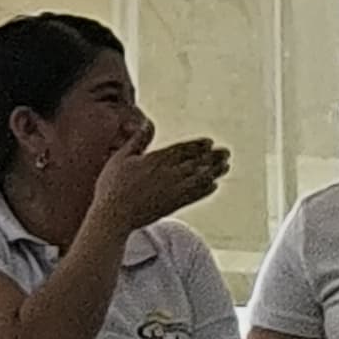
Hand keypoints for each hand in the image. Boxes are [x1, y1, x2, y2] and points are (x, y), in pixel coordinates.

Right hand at [88, 131, 229, 233]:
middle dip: (213, 157)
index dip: (198, 146)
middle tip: (226, 152)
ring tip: (226, 166)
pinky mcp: (173, 205)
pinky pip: (195, 196)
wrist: (113, 216)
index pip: (182, 150)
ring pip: (199, 178)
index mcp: (156, 160)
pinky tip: (214, 186)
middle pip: (196, 162)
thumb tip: (146, 122)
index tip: (210, 142)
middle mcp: (168, 174)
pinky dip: (206, 190)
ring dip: (214, 171)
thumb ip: (137, 140)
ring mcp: (172, 190)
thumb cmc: (111, 186)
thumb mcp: (121, 157)